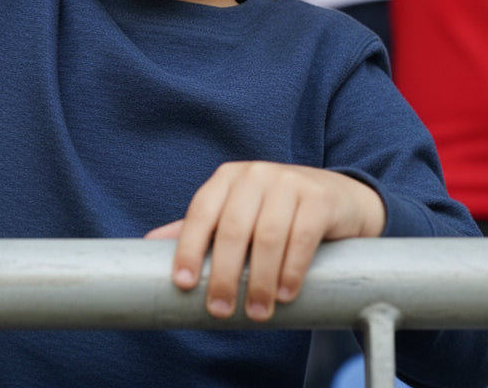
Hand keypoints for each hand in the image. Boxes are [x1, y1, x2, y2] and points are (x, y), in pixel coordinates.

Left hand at [146, 161, 384, 322]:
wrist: (338, 198)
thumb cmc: (277, 211)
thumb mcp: (238, 213)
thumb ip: (201, 228)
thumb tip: (148, 244)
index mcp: (229, 178)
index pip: (201, 211)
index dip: (188, 247)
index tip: (182, 284)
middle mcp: (256, 174)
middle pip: (232, 228)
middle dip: (223, 274)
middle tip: (220, 310)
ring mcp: (289, 182)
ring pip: (266, 236)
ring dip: (258, 280)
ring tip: (257, 312)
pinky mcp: (318, 198)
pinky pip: (300, 237)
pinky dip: (290, 269)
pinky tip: (285, 293)